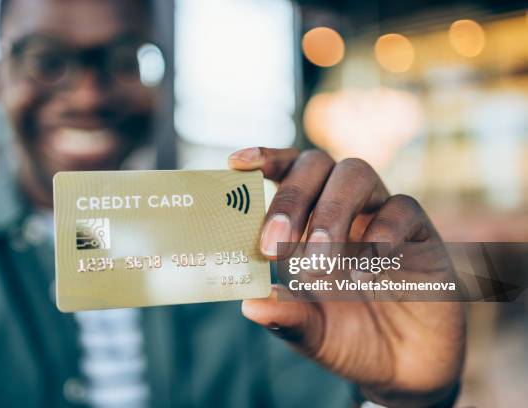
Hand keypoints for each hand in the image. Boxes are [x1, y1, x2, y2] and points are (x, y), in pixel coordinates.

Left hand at [228, 147, 465, 406]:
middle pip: (317, 164)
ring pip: (357, 174)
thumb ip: (285, 316)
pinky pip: (404, 208)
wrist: (403, 368)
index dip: (264, 159)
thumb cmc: (348, 338)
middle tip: (274, 244)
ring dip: (331, 212)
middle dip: (291, 197)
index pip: (287, 173)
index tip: (236, 164)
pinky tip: (365, 273)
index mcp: (308, 221)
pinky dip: (381, 232)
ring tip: (319, 263)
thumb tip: (250, 305)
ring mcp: (382, 215)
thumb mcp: (310, 333)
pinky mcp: (421, 234)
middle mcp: (343, 209)